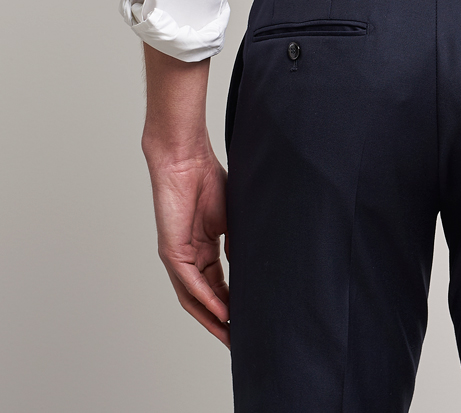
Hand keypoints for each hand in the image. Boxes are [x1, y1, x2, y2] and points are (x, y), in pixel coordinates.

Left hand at [146, 145, 230, 345]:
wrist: (187, 158)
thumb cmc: (208, 178)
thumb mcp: (231, 218)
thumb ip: (236, 244)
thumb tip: (249, 269)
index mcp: (202, 248)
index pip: (218, 285)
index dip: (233, 304)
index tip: (249, 319)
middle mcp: (188, 256)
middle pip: (205, 298)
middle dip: (223, 321)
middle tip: (240, 340)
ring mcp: (178, 256)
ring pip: (194, 297)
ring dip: (213, 319)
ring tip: (232, 336)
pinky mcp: (172, 251)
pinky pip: (190, 283)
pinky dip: (207, 299)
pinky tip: (223, 312)